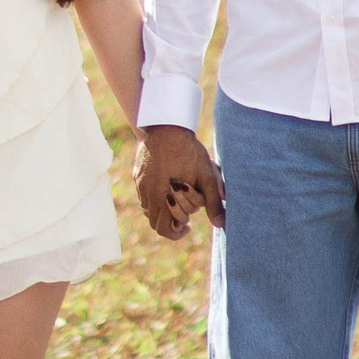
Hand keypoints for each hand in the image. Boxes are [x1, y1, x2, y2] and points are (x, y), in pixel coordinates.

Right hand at [135, 123, 226, 239]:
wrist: (168, 127)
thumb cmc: (189, 151)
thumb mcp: (205, 176)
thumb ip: (212, 202)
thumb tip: (220, 224)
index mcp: (162, 198)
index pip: (164, 229)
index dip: (176, 232)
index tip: (188, 226)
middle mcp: (148, 194)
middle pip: (156, 223)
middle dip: (172, 221)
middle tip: (186, 213)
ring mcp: (141, 185)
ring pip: (149, 210)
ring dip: (163, 211)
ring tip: (177, 200)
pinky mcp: (137, 176)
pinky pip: (144, 196)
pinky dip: (155, 199)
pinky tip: (168, 187)